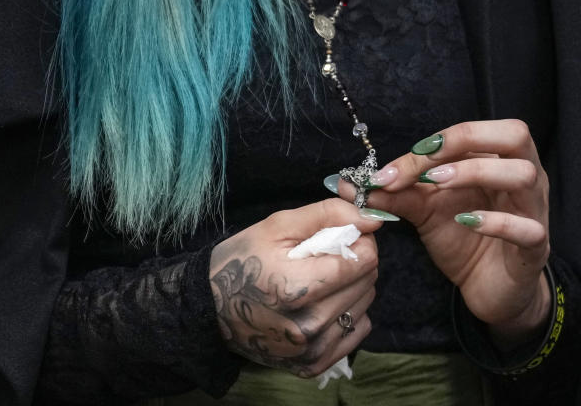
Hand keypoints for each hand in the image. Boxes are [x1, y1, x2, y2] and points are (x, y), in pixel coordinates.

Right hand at [209, 198, 380, 376]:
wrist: (208, 308)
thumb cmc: (241, 261)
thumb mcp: (277, 225)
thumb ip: (327, 215)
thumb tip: (372, 218)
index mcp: (298, 288)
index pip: (364, 260)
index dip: (358, 241)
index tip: (341, 237)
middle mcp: (308, 325)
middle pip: (367, 282)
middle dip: (355, 263)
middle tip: (326, 257)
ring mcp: (310, 350)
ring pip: (364, 306)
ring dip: (351, 288)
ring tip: (321, 280)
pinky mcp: (311, 365)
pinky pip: (355, 332)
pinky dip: (346, 314)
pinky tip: (322, 303)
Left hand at [336, 119, 551, 345]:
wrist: (488, 288)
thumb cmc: (463, 238)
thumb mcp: (426, 211)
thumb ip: (398, 192)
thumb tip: (352, 182)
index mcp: (497, 160)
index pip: (472, 133)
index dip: (433, 143)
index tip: (392, 170)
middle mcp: (523, 178)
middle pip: (514, 134)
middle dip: (466, 139)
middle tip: (426, 163)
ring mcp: (533, 211)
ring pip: (524, 174)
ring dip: (478, 173)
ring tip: (438, 186)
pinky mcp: (535, 248)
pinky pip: (527, 228)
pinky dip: (496, 221)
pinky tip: (466, 222)